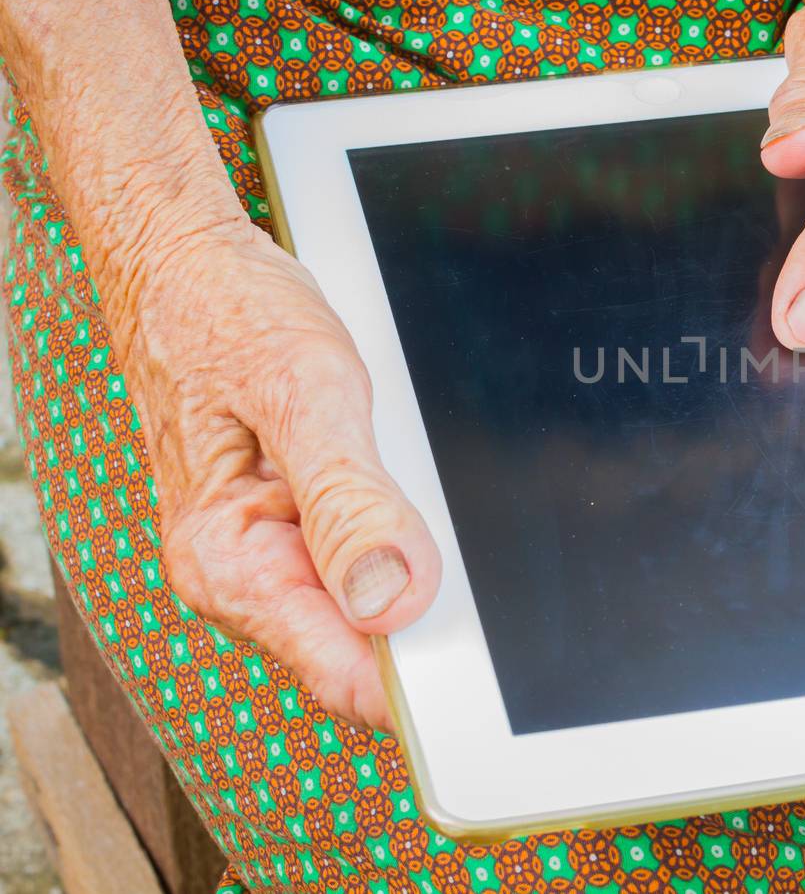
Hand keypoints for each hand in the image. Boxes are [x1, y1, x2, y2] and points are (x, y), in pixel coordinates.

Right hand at [124, 214, 440, 729]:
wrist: (184, 263)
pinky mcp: (288, 526)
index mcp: (231, 566)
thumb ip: (349, 502)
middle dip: (428, 609)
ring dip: (412, 561)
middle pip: (368, 647)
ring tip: (409, 477)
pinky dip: (396, 528)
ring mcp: (265, 554)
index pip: (346, 677)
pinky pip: (361, 556)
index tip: (484, 654)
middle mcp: (242, 576)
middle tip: (459, 535)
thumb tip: (391, 600)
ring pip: (371, 603)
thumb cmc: (230, 315)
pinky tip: (396, 474)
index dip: (425, 678)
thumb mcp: (304, 396)